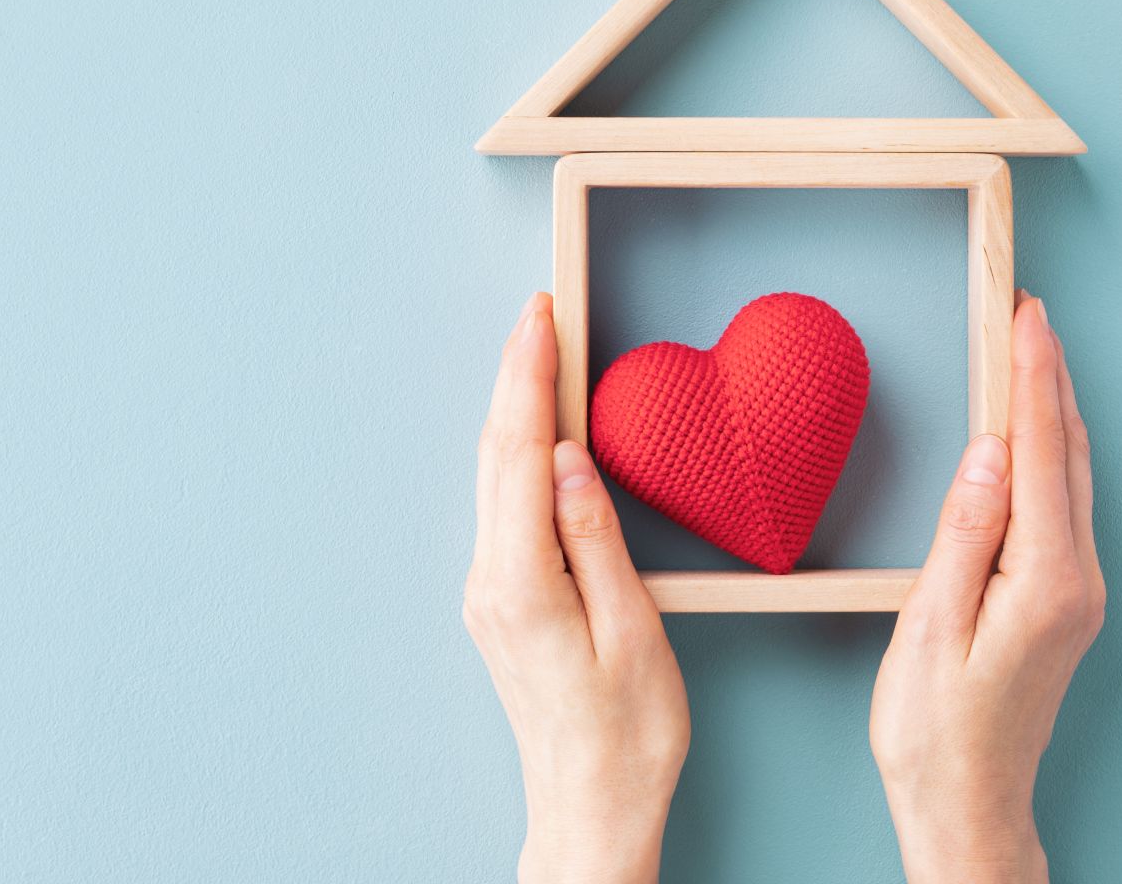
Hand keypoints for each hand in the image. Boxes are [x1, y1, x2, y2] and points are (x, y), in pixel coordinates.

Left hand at [464, 294, 690, 883]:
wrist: (589, 808)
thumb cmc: (626, 735)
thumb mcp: (632, 632)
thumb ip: (597, 538)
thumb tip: (570, 456)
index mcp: (523, 582)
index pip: (522, 453)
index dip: (531, 377)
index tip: (540, 318)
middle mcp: (491, 581)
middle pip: (496, 455)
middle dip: (514, 375)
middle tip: (536, 311)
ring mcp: (489, 592)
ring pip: (492, 478)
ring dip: (512, 409)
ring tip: (534, 351)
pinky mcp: (501, 602)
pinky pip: (501, 507)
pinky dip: (516, 454)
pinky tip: (535, 433)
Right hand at [869, 294, 1104, 882]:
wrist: (969, 806)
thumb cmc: (937, 731)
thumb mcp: (931, 627)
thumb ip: (964, 536)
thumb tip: (990, 455)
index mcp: (1046, 580)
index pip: (1038, 453)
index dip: (1032, 377)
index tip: (1028, 317)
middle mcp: (1078, 581)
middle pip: (1066, 454)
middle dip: (1049, 377)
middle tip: (1029, 312)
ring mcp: (1078, 593)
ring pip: (1070, 477)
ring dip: (1051, 411)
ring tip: (1030, 355)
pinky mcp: (1064, 602)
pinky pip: (1062, 506)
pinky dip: (1047, 454)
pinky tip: (1028, 438)